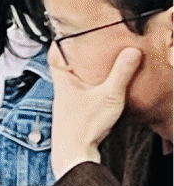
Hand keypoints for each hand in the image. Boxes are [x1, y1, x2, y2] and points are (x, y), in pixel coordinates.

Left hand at [51, 44, 140, 173]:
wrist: (74, 154)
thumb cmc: (84, 125)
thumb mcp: (108, 95)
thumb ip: (121, 73)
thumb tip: (132, 51)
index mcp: (63, 81)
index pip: (54, 55)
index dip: (59, 42)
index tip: (67, 31)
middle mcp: (61, 90)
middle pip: (65, 67)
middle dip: (77, 57)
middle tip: (90, 46)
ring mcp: (66, 103)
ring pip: (73, 82)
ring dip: (85, 74)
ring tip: (100, 65)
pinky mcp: (74, 115)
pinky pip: (80, 96)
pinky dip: (90, 89)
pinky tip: (102, 91)